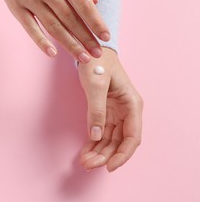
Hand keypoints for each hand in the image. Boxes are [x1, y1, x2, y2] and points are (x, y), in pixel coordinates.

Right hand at [0, 0, 110, 62]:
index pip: (82, 3)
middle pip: (69, 18)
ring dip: (69, 45)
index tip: (106, 37)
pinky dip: (41, 42)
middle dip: (85, 38)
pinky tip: (53, 53)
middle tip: (97, 53)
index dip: (95, 22)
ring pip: (52, 26)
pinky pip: (31, 28)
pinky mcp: (17, 8)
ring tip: (83, 58)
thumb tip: (95, 5)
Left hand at [77, 48, 142, 171]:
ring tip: (85, 162)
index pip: (132, 136)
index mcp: (132, 104)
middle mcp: (127, 111)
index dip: (122, 154)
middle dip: (106, 155)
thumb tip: (96, 136)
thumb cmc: (97, 62)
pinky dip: (94, 143)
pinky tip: (86, 151)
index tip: (109, 166)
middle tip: (88, 164)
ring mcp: (116, 113)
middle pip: (119, 141)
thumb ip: (97, 109)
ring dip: (99, 152)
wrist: (91, 50)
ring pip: (110, 139)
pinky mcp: (105, 112)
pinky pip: (101, 132)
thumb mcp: (96, 83)